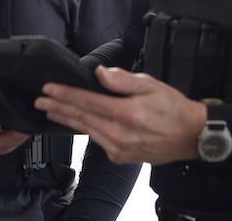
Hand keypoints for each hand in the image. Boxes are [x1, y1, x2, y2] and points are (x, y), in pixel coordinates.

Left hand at [34, 66, 204, 164]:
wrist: (191, 137)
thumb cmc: (174, 109)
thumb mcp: (151, 86)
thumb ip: (123, 80)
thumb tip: (99, 74)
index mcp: (127, 114)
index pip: (87, 102)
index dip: (65, 94)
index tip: (49, 89)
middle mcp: (120, 134)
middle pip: (81, 118)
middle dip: (58, 107)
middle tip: (40, 100)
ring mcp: (120, 148)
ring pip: (86, 131)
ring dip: (66, 120)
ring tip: (51, 110)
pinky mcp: (121, 157)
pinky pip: (97, 141)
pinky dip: (84, 130)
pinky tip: (75, 123)